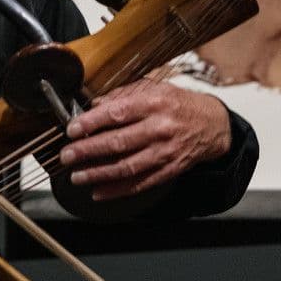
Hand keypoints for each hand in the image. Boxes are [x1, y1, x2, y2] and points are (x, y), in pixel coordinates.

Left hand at [56, 80, 229, 202]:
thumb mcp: (156, 88)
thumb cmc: (179, 104)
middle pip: (119, 142)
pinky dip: (117, 190)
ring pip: (127, 167)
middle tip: (67, 155)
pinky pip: (140, 184)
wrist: (212, 125)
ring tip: (77, 176)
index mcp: (155, 103)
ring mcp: (165, 152)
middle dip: (88, 151)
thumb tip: (96, 105)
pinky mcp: (169, 171)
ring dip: (98, 174)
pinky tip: (98, 191)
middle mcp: (161, 128)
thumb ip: (125, 95)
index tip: (72, 129)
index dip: (92, 122)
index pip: (118, 113)